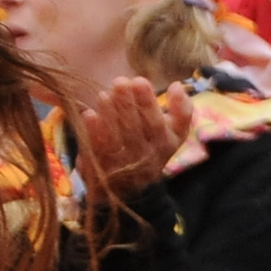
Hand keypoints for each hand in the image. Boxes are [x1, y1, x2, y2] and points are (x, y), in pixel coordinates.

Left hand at [77, 79, 194, 200]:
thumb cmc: (154, 150)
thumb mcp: (175, 134)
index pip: (157, 122)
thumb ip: (182, 110)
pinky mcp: (101, 170)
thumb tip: (176, 85)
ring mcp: (122, 165)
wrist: (134, 190)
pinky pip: (96, 151)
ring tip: (103, 95)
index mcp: (165, 144)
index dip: (148, 102)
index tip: (139, 80)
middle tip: (119, 82)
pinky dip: (92, 133)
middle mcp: (145, 156)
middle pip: (135, 128)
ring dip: (109, 116)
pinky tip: (88, 115)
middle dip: (126, 104)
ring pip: (116, 139)